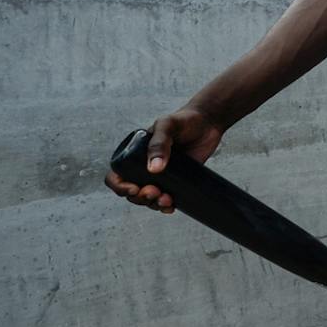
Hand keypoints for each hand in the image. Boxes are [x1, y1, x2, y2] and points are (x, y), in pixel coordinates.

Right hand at [104, 107, 225, 212]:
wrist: (208, 122)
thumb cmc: (184, 120)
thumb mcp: (168, 125)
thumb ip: (159, 143)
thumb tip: (153, 170)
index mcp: (135, 153)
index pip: (117, 174)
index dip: (120, 186)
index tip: (134, 189)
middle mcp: (144, 166)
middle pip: (132, 191)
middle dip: (140, 197)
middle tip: (155, 192)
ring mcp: (160, 176)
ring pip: (148, 198)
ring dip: (153, 204)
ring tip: (166, 200)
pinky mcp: (176, 182)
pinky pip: (165, 199)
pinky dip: (165, 206)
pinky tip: (171, 207)